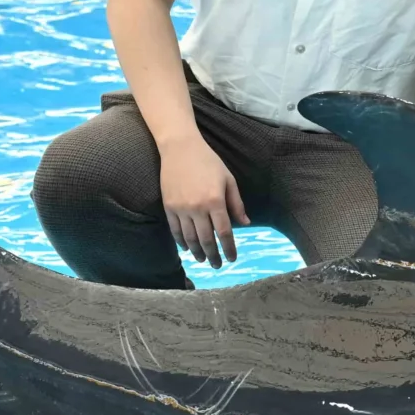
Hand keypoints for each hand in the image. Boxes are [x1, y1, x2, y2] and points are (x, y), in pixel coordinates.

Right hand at [159, 138, 247, 267]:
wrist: (180, 148)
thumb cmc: (208, 162)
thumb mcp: (228, 180)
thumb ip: (236, 203)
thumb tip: (246, 224)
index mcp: (215, 201)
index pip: (224, 232)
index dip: (229, 248)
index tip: (232, 258)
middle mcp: (197, 207)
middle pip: (206, 240)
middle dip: (213, 256)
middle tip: (217, 266)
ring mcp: (181, 208)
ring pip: (189, 238)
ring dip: (197, 252)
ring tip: (203, 260)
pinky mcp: (168, 206)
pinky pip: (175, 230)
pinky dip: (181, 242)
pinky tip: (187, 248)